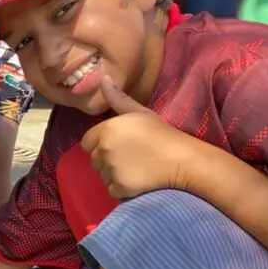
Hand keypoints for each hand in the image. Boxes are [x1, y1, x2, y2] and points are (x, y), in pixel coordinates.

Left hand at [79, 76, 202, 199]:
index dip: (100, 144)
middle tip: (130, 157)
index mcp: (106, 130)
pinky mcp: (119, 187)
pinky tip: (136, 180)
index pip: (87, 143)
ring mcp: (110, 170)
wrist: (180, 158)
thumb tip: (103, 78)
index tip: (118, 145)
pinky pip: (112, 189)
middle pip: (94, 160)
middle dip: (107, 159)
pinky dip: (121, 188)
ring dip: (113, 174)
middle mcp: (104, 149)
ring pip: (102, 175)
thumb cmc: (161, 133)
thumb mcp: (139, 112)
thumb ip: (117, 98)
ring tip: (135, 168)